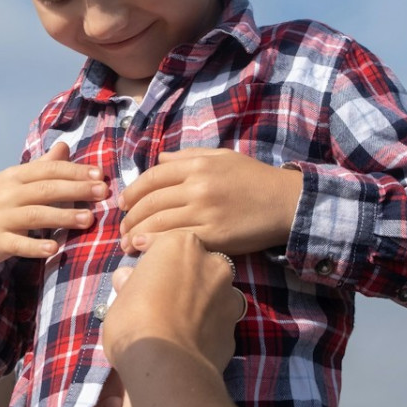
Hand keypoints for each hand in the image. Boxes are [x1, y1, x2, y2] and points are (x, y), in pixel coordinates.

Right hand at [0, 141, 105, 281]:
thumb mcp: (15, 181)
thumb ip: (42, 166)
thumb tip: (65, 146)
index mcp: (14, 176)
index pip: (48, 170)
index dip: (74, 171)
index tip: (99, 175)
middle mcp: (7, 194)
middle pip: (45, 189)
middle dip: (75, 190)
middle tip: (102, 193)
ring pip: (34, 215)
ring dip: (62, 216)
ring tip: (88, 219)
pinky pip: (17, 243)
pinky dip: (35, 246)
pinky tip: (54, 248)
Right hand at [102, 229, 246, 375]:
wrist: (167, 366)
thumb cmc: (135, 322)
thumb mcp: (120, 297)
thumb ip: (130, 284)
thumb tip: (128, 280)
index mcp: (181, 244)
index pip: (164, 243)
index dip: (150, 260)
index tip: (138, 274)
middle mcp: (212, 263)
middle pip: (195, 264)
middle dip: (181, 277)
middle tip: (159, 298)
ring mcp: (229, 295)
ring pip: (212, 292)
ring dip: (199, 301)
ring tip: (176, 323)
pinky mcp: (235, 327)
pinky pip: (217, 321)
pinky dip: (206, 327)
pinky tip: (189, 341)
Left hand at [118, 148, 301, 256]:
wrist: (286, 202)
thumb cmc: (254, 179)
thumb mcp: (221, 157)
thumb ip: (187, 156)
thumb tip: (159, 160)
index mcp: (197, 166)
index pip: (152, 178)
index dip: (132, 192)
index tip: (123, 204)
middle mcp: (198, 186)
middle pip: (151, 202)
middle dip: (130, 217)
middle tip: (121, 229)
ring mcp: (205, 211)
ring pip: (159, 222)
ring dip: (136, 234)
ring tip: (126, 244)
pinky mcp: (215, 235)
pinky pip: (177, 239)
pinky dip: (155, 245)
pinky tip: (142, 250)